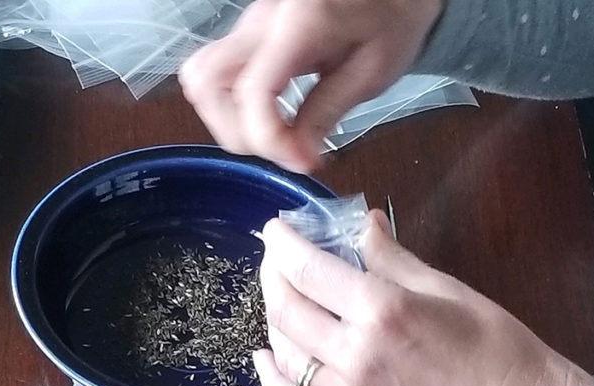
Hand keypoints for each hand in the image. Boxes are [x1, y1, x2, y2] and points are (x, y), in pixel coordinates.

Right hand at [179, 0, 442, 172]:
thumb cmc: (392, 16)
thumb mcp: (373, 71)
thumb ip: (327, 113)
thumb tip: (296, 157)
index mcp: (299, 24)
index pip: (253, 90)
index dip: (268, 137)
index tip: (301, 161)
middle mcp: (260, 20)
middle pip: (207, 82)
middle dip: (235, 130)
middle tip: (280, 147)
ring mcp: (247, 25)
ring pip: (201, 79)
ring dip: (226, 119)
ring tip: (270, 134)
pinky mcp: (247, 34)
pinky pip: (216, 74)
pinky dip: (231, 105)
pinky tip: (266, 116)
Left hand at [254, 211, 593, 385]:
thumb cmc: (491, 343)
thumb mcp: (441, 285)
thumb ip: (388, 256)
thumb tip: (360, 223)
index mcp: (383, 311)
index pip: (309, 270)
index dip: (283, 245)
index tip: (276, 229)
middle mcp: (358, 355)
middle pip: (286, 310)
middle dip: (272, 275)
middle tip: (276, 259)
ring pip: (286, 355)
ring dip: (273, 321)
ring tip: (281, 298)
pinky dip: (273, 381)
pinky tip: (266, 358)